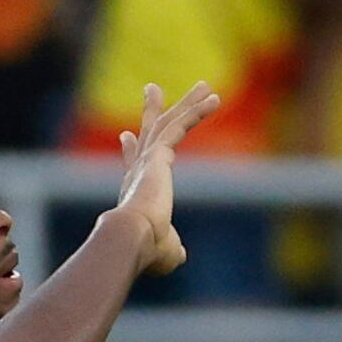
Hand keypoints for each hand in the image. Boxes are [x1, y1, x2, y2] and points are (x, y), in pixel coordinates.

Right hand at [113, 80, 221, 278]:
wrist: (133, 237)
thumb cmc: (147, 251)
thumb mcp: (164, 253)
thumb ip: (173, 249)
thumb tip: (180, 256)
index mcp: (134, 194)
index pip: (132, 165)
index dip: (130, 150)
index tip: (127, 135)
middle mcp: (137, 172)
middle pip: (147, 133)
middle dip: (152, 110)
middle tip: (152, 89)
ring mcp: (147, 160)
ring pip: (167, 122)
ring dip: (187, 103)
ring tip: (204, 86)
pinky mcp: (160, 154)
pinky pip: (181, 125)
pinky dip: (197, 111)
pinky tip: (214, 99)